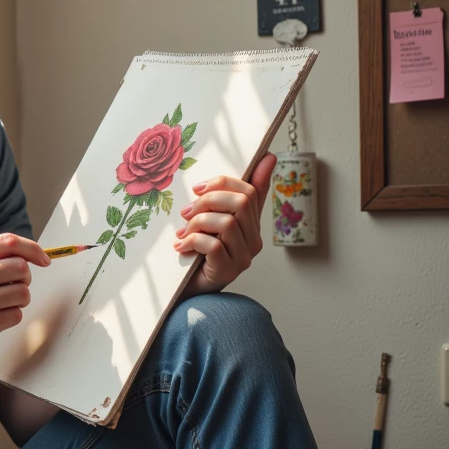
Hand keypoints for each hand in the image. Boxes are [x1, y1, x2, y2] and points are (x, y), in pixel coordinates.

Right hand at [0, 232, 49, 364]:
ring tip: (0, 303)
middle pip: (21, 268)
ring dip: (18, 298)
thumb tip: (26, 254)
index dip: (32, 249)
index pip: (9, 242)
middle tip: (12, 285)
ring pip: (23, 293)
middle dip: (24, 278)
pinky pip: (16, 315)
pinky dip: (11, 316)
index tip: (43, 259)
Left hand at [173, 153, 276, 294]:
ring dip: (197, 223)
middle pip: (241, 203)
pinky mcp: (228, 271)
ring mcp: (243, 258)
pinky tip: (182, 246)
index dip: (224, 182)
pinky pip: (213, 245)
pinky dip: (193, 241)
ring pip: (226, 223)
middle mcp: (253, 241)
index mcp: (252, 225)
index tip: (199, 188)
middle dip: (209, 200)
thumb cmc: (199, 252)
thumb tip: (267, 157)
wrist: (187, 291)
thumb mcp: (213, 220)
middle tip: (186, 211)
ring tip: (183, 232)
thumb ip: (228, 195)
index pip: (250, 191)